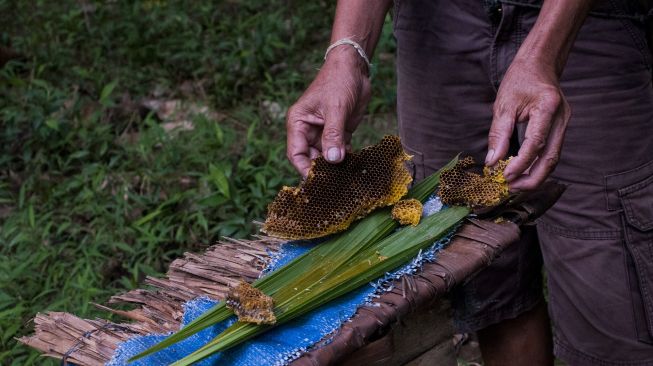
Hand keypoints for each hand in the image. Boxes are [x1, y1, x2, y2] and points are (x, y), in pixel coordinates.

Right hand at [286, 47, 370, 176]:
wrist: (354, 67)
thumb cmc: (338, 81)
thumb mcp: (336, 108)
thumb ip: (333, 134)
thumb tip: (332, 159)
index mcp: (298, 123)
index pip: (296, 153)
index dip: (304, 169)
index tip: (317, 182)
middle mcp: (308, 130)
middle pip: (310, 158)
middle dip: (321, 171)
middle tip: (335, 184)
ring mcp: (324, 132)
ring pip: (326, 157)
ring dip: (334, 167)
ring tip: (345, 179)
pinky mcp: (339, 132)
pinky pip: (339, 151)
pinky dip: (345, 160)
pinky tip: (353, 168)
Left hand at [485, 59, 570, 190]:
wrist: (539, 65)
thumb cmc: (519, 81)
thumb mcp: (503, 105)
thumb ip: (499, 134)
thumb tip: (492, 162)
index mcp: (548, 107)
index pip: (536, 143)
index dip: (521, 163)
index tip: (505, 176)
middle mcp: (561, 117)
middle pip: (551, 158)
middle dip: (532, 178)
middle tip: (512, 188)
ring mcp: (564, 124)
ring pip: (553, 158)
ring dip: (535, 175)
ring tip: (515, 185)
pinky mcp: (561, 129)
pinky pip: (551, 152)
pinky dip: (538, 165)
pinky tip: (523, 173)